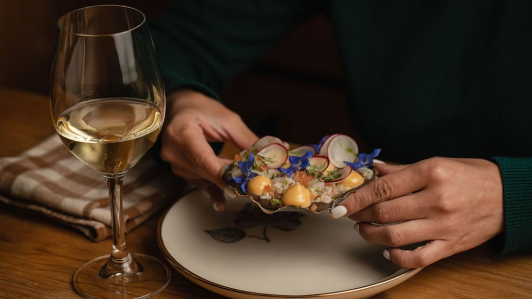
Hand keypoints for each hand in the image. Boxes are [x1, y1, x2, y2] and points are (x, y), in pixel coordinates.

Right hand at [160, 89, 257, 208]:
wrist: (180, 108)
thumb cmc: (202, 109)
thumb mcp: (226, 119)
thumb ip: (245, 138)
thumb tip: (268, 155)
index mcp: (182, 131)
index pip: (203, 159)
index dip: (222, 174)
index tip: (242, 182)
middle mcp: (174, 150)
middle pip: (205, 171)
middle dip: (231, 178)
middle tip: (256, 184)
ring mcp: (174, 162)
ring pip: (205, 178)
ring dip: (226, 180)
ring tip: (246, 180)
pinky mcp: (180, 170)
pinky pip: (199, 182)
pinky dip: (214, 188)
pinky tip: (221, 203)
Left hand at [331, 157, 503, 267]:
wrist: (509, 195)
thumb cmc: (471, 176)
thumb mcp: (437, 163)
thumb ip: (403, 169)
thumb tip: (375, 169)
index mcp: (430, 173)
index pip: (382, 187)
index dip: (355, 198)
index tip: (341, 205)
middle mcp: (435, 199)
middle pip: (383, 212)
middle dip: (359, 215)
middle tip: (351, 215)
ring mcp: (443, 225)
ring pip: (394, 235)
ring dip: (371, 234)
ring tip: (364, 230)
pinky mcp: (450, 245)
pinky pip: (416, 258)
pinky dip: (396, 256)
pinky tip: (387, 249)